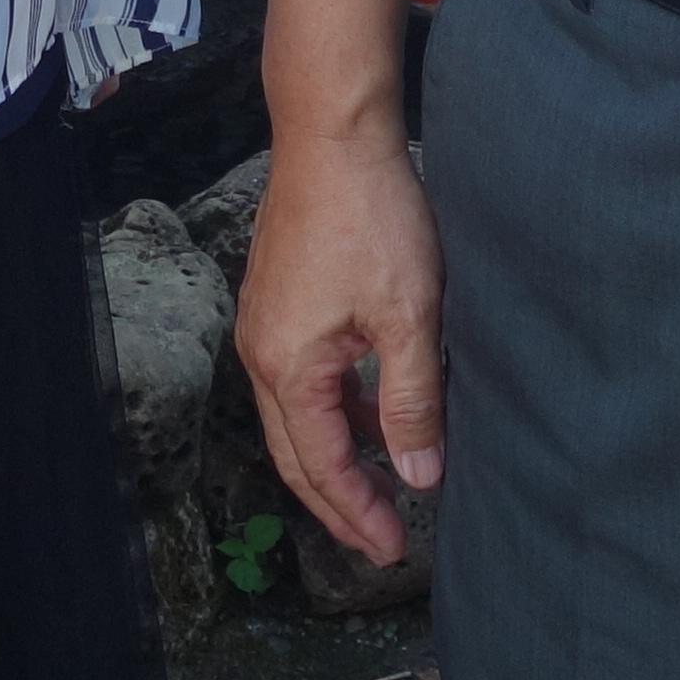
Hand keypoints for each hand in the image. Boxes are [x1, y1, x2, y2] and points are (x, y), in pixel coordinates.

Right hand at [232, 118, 442, 566]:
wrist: (332, 132)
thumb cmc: (371, 215)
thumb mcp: (408, 315)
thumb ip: (412, 401)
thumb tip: (417, 476)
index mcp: (288, 366)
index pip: (321, 465)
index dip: (358, 512)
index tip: (394, 547)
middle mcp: (261, 351)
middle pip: (296, 452)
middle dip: (339, 501)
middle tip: (381, 539)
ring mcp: (265, 323)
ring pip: (297, 416)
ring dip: (337, 455)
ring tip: (386, 481)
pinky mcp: (278, 298)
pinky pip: (301, 378)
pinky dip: (335, 409)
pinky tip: (373, 408)